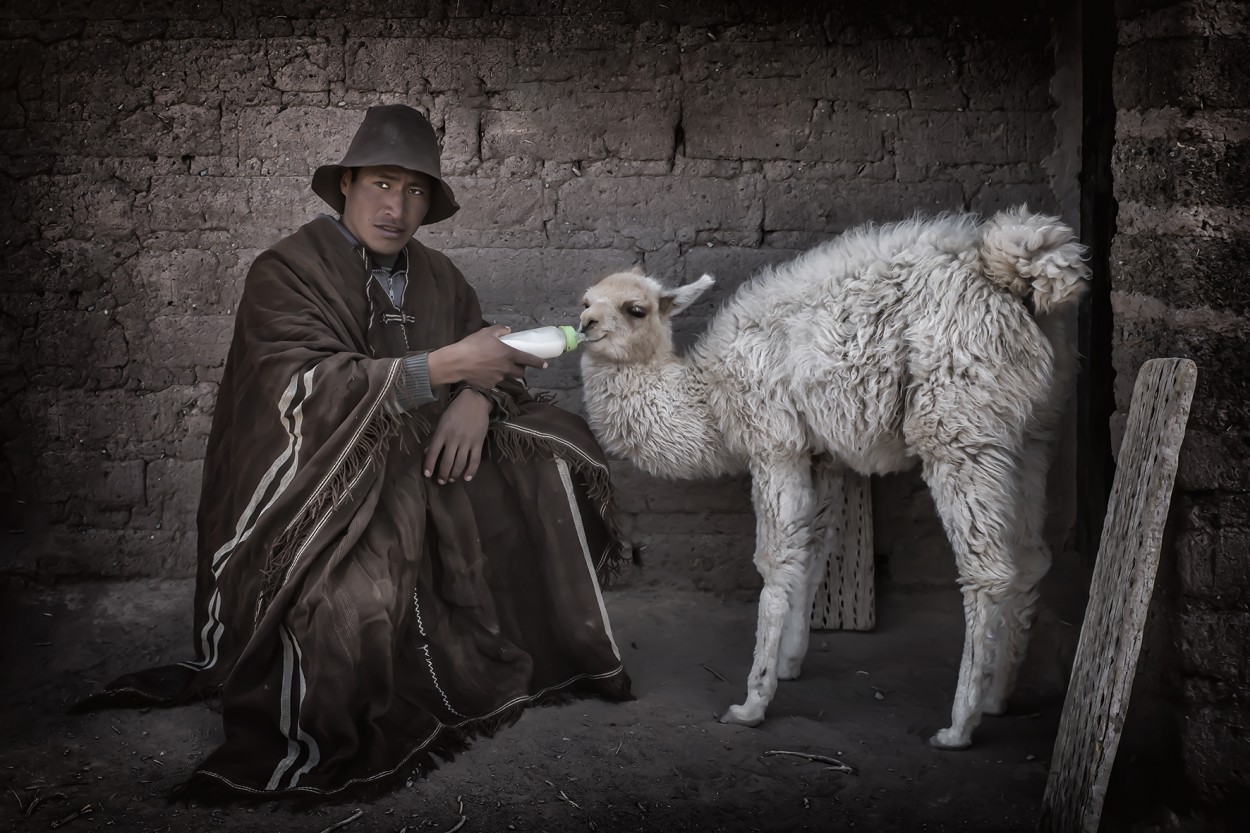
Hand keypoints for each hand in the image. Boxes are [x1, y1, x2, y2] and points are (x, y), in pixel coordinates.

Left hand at [423, 389, 492, 484]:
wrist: (475, 400)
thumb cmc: (455, 410)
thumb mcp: (442, 421)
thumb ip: (436, 437)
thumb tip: (428, 453)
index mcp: (442, 432)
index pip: (433, 452)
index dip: (429, 465)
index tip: (427, 474)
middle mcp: (454, 438)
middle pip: (447, 461)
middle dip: (443, 474)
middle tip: (441, 481)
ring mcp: (467, 441)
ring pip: (460, 463)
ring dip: (455, 474)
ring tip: (452, 479)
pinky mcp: (478, 443)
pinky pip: (475, 460)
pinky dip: (471, 471)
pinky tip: (467, 478)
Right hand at [427, 325, 545, 387]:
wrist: (456, 362)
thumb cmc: (472, 345)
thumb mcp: (486, 333)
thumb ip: (500, 330)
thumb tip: (508, 330)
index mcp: (509, 354)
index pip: (529, 359)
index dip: (539, 363)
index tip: (545, 365)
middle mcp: (506, 368)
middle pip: (521, 372)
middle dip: (522, 369)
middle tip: (516, 364)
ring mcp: (498, 378)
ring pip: (508, 377)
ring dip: (507, 373)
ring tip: (498, 368)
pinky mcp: (489, 385)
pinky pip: (496, 382)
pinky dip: (494, 378)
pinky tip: (485, 373)